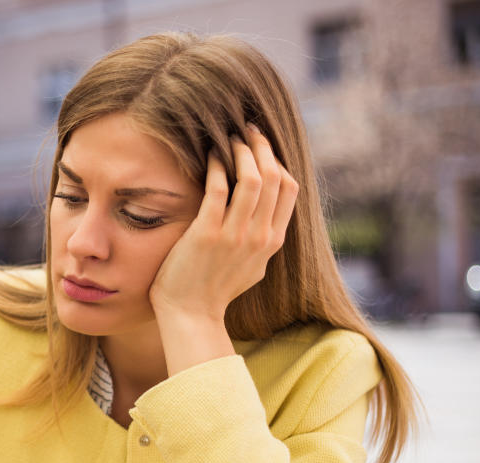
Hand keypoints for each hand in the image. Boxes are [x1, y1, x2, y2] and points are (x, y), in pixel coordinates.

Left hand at [150, 125, 297, 323]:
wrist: (191, 315)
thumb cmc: (214, 289)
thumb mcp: (252, 265)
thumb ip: (261, 239)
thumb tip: (264, 213)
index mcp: (273, 241)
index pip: (288, 188)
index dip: (277, 160)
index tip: (262, 145)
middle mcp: (260, 236)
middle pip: (273, 177)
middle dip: (260, 147)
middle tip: (246, 130)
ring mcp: (235, 236)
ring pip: (251, 179)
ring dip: (240, 151)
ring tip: (228, 138)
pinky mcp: (207, 235)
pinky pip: (217, 190)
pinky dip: (215, 166)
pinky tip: (208, 156)